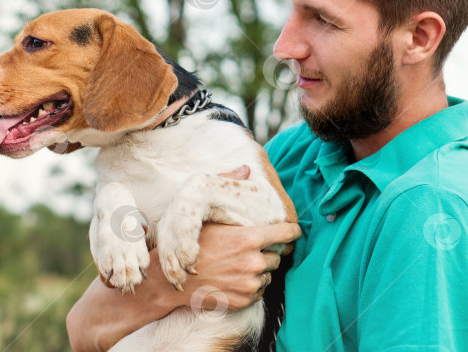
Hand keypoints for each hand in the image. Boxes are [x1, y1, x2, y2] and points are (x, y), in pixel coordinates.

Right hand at [162, 165, 300, 310]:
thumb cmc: (191, 243)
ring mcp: (249, 283)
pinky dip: (250, 286)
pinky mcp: (244, 300)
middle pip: (276, 256)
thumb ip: (229, 188)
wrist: (174, 278)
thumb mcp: (207, 212)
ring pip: (267, 275)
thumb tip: (246, 168)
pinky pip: (258, 292)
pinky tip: (233, 278)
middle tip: (248, 250)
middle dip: (266, 253)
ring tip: (238, 265)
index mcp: (249, 238)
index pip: (286, 233)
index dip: (291, 231)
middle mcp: (253, 262)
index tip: (293, 231)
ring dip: (258, 270)